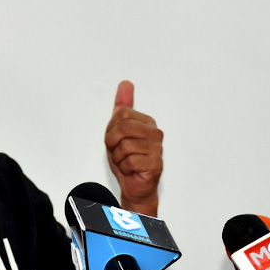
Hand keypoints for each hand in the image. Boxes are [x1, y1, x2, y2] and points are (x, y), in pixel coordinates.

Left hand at [105, 80, 162, 214]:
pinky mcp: (156, 164)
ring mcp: (157, 148)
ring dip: (118, 157)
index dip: (111, 129)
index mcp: (147, 122)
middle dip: (113, 142)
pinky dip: (125, 168)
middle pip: (123, 127)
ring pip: (124, 146)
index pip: (121, 114)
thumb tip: (126, 84)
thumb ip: (123, 106)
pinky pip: (129, 161)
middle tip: (118, 152)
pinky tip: (132, 170)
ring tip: (126, 162)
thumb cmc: (128, 160)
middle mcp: (155, 133)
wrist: (134, 186)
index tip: (116, 140)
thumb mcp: (119, 130)